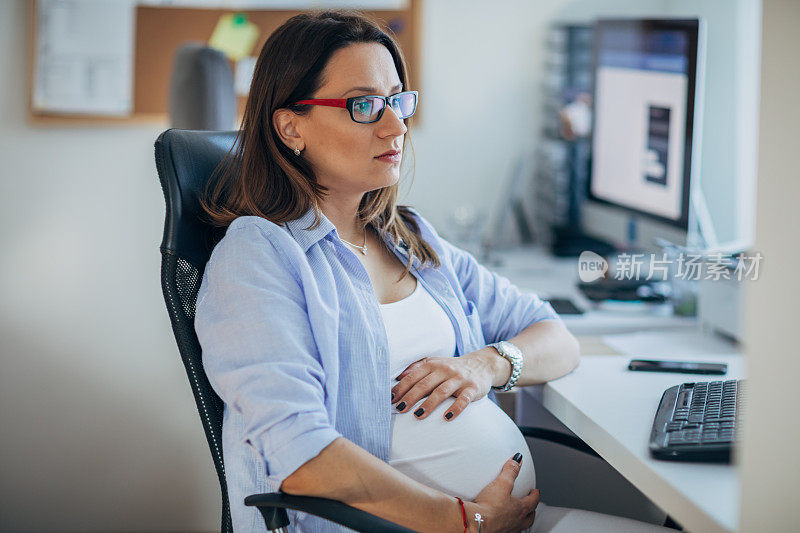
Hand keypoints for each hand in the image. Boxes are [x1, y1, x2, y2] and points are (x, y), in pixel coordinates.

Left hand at [390, 348, 509, 419]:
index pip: (414, 376)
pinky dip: (456, 408)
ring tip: (418, 416)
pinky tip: (447, 417)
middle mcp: (445, 370)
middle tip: (400, 409)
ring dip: (429, 404)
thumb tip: (399, 377)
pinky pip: (464, 399)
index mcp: (433, 364)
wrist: (481, 365)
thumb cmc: (452, 368)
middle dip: (411, 397)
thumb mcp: (435, 363)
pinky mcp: (472, 388)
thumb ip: (417, 368)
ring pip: (442, 392)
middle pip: (425, 384)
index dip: (402, 388)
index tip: (391, 399)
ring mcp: (459, 379)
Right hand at [465, 455, 539, 532]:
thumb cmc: (489, 506)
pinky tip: (502, 524)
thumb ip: (510, 471)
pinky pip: (508, 531)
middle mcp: (517, 521)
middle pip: (529, 517)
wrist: (476, 522)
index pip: (533, 501)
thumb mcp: (501, 483)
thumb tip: (517, 460)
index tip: (535, 492)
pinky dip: (508, 527)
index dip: (535, 495)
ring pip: (520, 526)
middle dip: (531, 510)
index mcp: (520, 508)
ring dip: (521, 521)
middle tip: (530, 505)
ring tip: (517, 517)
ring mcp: (508, 530)